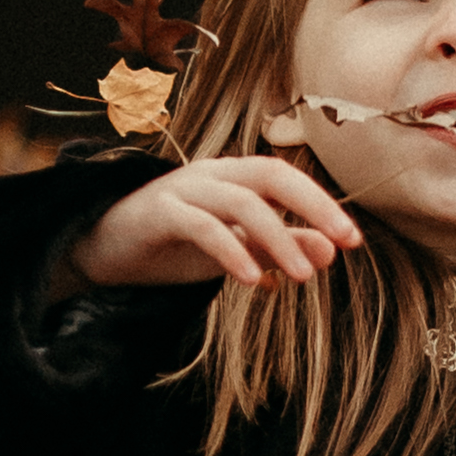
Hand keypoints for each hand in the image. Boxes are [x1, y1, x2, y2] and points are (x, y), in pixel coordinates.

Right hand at [62, 155, 362, 294]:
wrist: (102, 254)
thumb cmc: (170, 248)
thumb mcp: (232, 252)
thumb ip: (276, 249)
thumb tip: (329, 253)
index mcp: (232, 178)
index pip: (286, 178)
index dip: (322, 204)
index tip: (354, 241)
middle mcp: (211, 174)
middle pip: (271, 175)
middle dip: (314, 205)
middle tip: (345, 244)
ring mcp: (182, 189)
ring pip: (242, 202)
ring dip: (279, 237)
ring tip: (305, 276)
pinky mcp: (158, 212)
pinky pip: (201, 226)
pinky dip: (231, 251)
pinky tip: (253, 281)